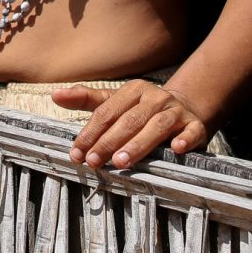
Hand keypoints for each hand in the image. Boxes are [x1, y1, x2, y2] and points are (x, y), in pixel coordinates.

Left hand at [53, 79, 211, 167]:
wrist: (186, 107)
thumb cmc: (142, 109)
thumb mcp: (115, 102)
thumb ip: (86, 99)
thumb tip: (55, 95)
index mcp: (133, 90)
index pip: (107, 112)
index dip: (91, 132)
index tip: (77, 152)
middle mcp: (154, 98)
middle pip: (129, 120)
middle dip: (110, 141)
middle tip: (94, 160)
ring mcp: (176, 111)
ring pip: (156, 126)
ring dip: (139, 144)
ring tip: (121, 162)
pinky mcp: (196, 125)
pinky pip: (192, 131)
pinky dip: (185, 139)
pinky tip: (177, 149)